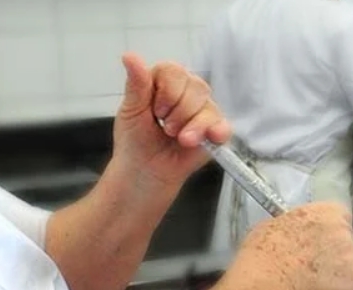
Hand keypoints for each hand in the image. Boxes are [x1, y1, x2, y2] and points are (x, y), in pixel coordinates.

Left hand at [112, 53, 231, 189]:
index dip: (166, 92)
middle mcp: (188, 92)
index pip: (174, 71)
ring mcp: (204, 111)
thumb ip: (137, 84)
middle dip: (177, 111)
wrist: (146, 171)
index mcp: (165, 81)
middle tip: (164, 127)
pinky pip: (223, 125)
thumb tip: (130, 56)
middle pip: (196, 86)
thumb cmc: (136, 140)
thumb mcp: (131, 110)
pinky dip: (214, 132)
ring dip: (190, 126)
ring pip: (208, 106)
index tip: (154, 111)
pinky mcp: (215, 132)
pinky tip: (202, 140)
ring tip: (177, 138)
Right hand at [230, 203, 352, 289]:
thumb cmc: (263, 254)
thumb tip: (295, 233)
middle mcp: (344, 228)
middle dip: (339, 249)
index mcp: (325, 211)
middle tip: (322, 264)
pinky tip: (344, 288)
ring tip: (330, 280)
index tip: (322, 241)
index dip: (332, 230)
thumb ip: (296, 225)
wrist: (269, 281)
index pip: (341, 216)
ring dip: (351, 266)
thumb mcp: (275, 225)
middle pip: (350, 238)